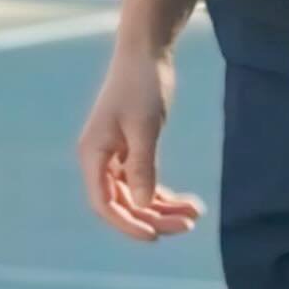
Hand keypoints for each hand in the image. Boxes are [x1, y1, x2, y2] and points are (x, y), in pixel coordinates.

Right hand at [77, 39, 204, 243]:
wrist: (146, 53)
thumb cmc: (142, 85)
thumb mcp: (144, 127)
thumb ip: (142, 166)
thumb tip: (142, 204)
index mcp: (93, 154)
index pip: (104, 203)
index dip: (127, 224)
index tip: (155, 235)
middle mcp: (100, 159)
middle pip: (123, 203)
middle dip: (154, 217)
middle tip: (189, 223)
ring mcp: (115, 156)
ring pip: (136, 196)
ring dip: (163, 208)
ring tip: (195, 214)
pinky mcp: (131, 150)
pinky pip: (144, 183)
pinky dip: (163, 194)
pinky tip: (186, 202)